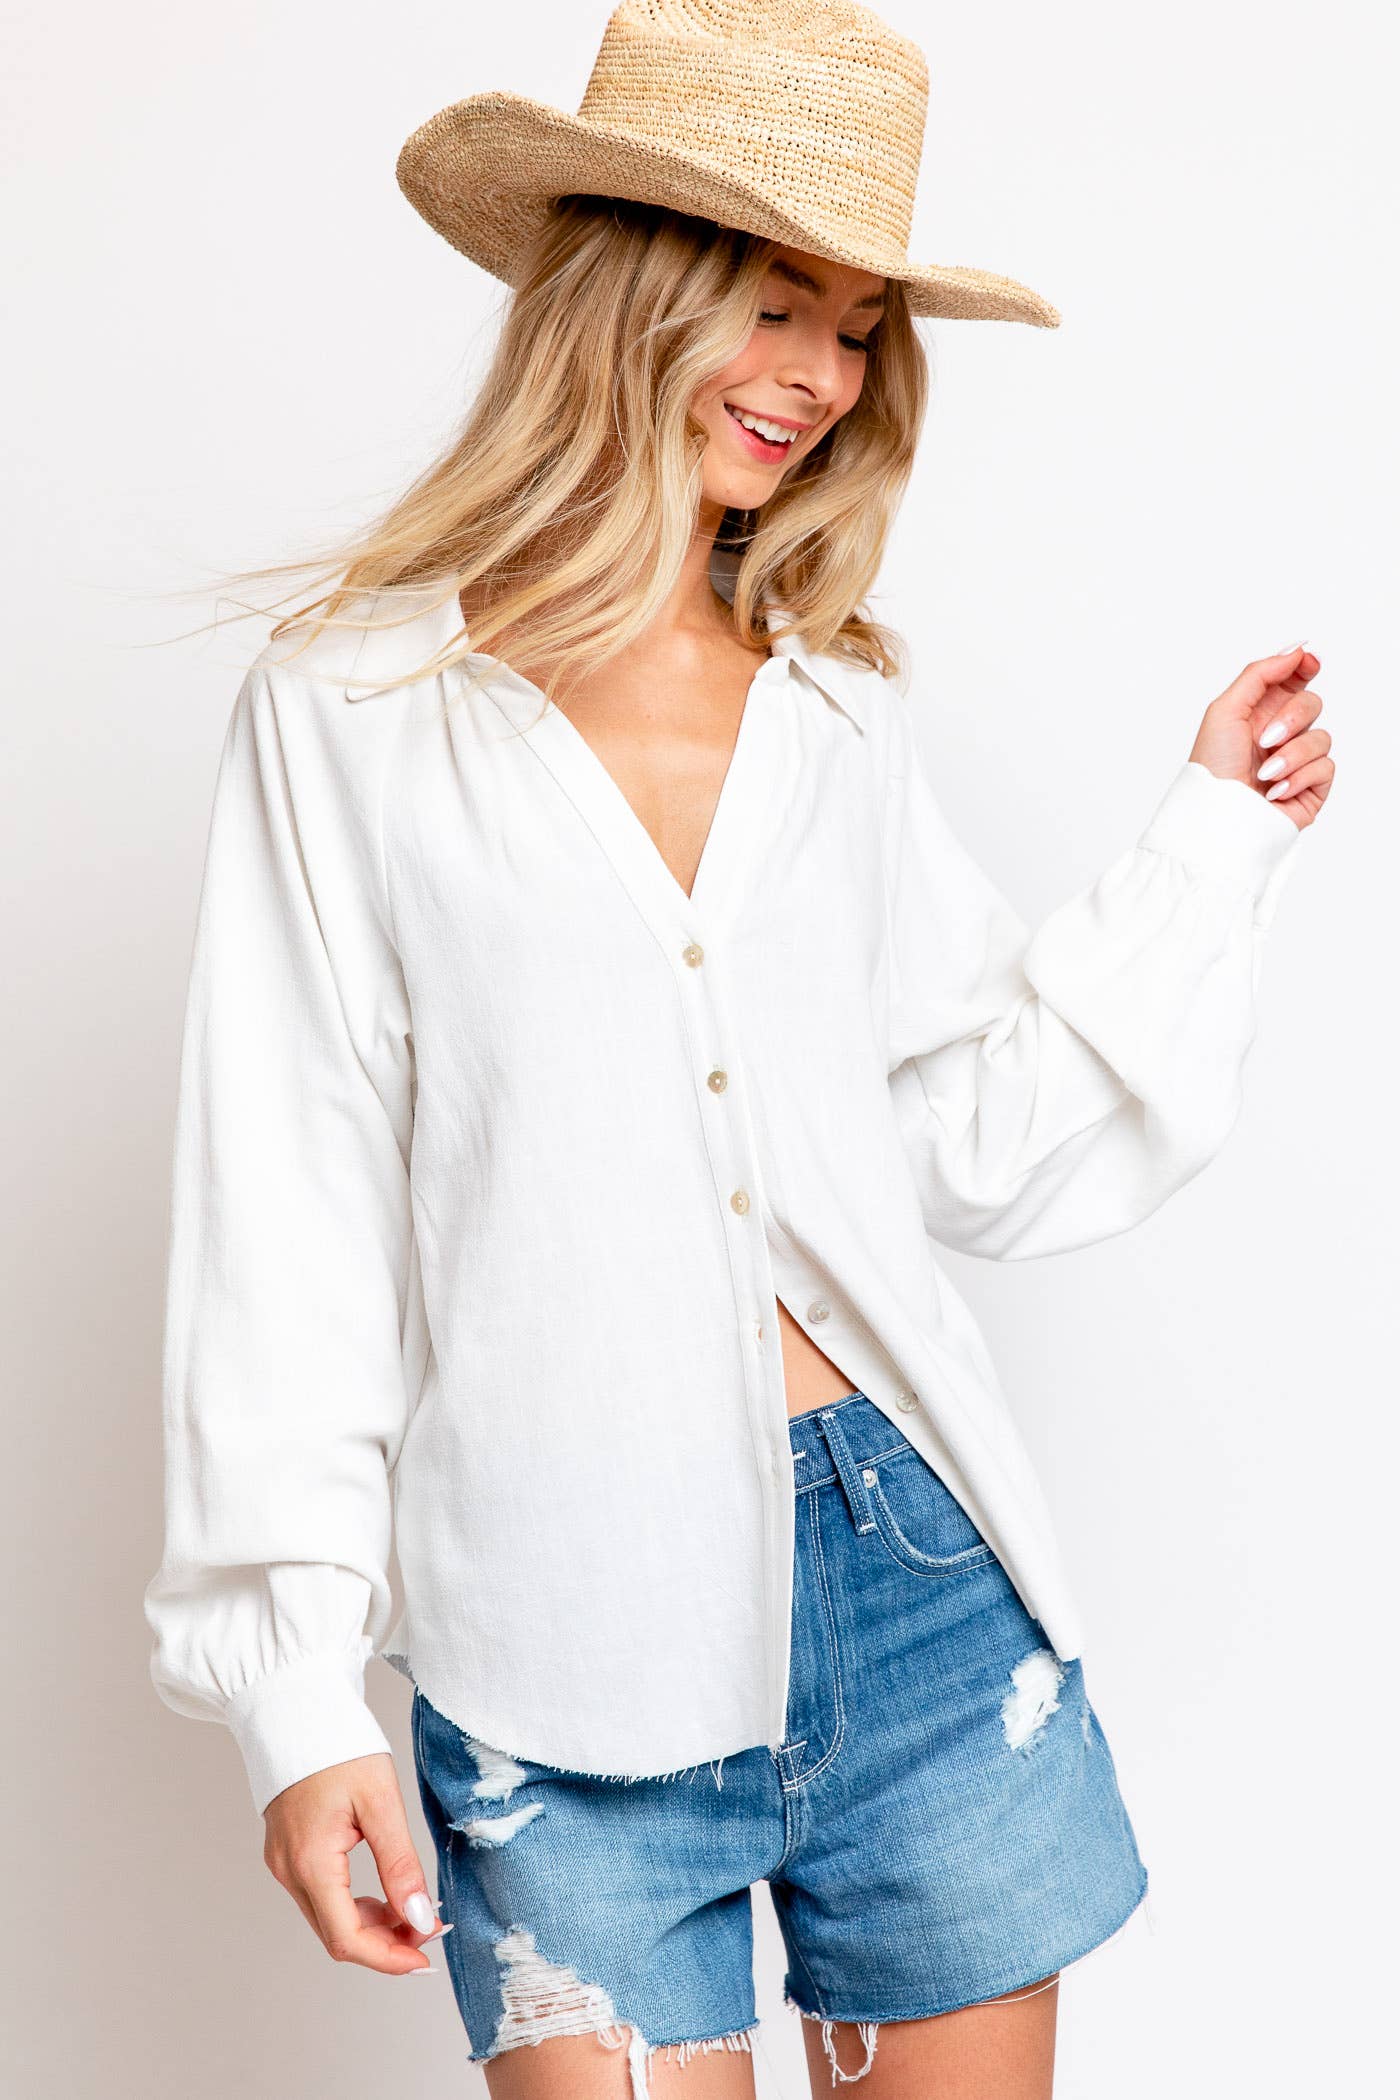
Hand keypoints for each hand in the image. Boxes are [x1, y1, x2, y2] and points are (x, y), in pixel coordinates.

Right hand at [262, 1752, 446, 1974]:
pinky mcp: (287, 1851)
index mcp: (310, 1862)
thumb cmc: (340, 1744)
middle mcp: (289, 1870)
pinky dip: (354, 1904)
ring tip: (415, 1911)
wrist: (297, 1707)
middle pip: (336, 1935)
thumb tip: (421, 1918)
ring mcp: (283, 1862)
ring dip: (372, 1926)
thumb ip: (400, 1864)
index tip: (426, 1958)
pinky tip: (384, 1894)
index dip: (388, 1958)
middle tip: (431, 1931)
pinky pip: (320, 1896)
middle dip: (386, 1944)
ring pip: (328, 1918)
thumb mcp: (381, 1802)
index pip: (347, 1939)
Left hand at [1187, 644, 1333, 830]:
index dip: (1305, 667)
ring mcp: (1297, 760)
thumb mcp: (1225, 709)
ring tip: (1264, 775)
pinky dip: (1299, 777)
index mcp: (1258, 712)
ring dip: (1291, 755)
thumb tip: (1296, 650)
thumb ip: (1260, 674)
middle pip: (1312, 704)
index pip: (1294, 680)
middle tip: (1265, 739)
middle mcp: (1280, 733)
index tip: (1307, 663)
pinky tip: (1275, 791)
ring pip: (1322, 737)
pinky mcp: (1311, 787)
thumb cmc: (1213, 767)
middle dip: (1292, 719)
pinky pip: (1326, 767)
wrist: (1217, 816)